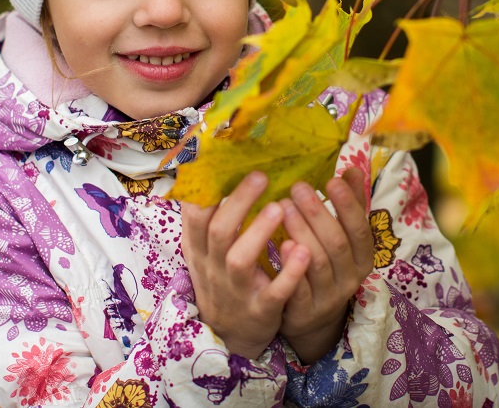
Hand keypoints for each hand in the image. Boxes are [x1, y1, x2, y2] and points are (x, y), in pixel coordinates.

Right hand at [181, 171, 310, 358]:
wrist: (230, 336)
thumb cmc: (223, 278)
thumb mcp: (206, 251)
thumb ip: (207, 218)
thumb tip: (210, 168)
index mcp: (200, 249)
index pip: (195, 216)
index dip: (207, 191)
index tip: (226, 163)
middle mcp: (214, 267)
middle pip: (219, 231)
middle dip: (239, 202)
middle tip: (262, 175)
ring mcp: (237, 290)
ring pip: (240, 260)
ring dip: (259, 232)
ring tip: (280, 208)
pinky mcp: (261, 310)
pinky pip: (274, 292)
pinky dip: (289, 273)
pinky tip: (303, 251)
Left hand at [278, 168, 373, 363]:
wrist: (311, 317)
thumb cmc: (327, 264)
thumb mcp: (343, 238)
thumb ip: (349, 205)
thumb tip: (352, 169)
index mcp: (363, 258)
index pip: (360, 229)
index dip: (347, 205)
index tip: (331, 180)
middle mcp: (350, 278)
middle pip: (336, 243)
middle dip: (317, 213)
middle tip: (297, 187)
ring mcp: (328, 297)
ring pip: (317, 262)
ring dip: (301, 231)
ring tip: (282, 206)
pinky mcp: (304, 311)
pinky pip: (299, 289)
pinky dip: (291, 266)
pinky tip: (280, 243)